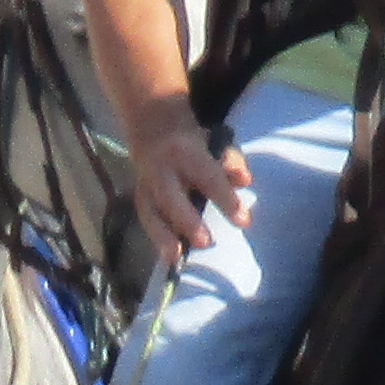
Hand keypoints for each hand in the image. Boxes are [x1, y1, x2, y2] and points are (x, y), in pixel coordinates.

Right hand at [123, 94, 248, 258]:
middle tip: (205, 242)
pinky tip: (169, 256)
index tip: (244, 221)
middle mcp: (161, 168)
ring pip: (150, 211)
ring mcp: (145, 184)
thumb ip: (232, 162)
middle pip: (171, 196)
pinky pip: (147, 218)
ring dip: (162, 236)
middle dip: (186, 220)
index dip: (226, 199)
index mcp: (185, 151)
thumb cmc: (193, 142)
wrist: (152, 126)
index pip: (208, 177)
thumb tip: (245, 182)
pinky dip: (157, 237)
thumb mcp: (216, 141)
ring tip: (174, 257)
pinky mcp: (139, 197)